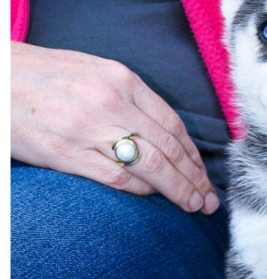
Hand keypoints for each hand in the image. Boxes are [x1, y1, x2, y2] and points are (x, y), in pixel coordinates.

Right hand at [11, 41, 219, 213]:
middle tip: (209, 200)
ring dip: (178, 190)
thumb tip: (162, 134)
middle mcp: (112, 103)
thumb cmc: (44, 76)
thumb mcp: (94, 72)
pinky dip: (141, 191)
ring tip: (193, 206)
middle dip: (195, 178)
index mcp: (122, 80)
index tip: (204, 174)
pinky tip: (153, 198)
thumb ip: (129, 98)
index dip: (194, 155)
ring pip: (151, 166)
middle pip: (169, 148)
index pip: (173, 124)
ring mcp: (91, 129)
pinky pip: (118, 178)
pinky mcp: (69, 154)